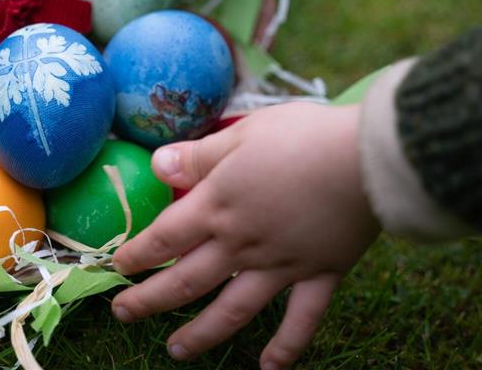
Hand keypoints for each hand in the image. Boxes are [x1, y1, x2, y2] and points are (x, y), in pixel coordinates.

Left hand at [110, 103, 379, 368]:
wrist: (366, 160)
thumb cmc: (301, 137)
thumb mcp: (241, 135)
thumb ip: (199, 155)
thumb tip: (157, 164)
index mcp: (218, 207)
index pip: (164, 237)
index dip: (136, 253)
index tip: (116, 266)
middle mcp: (241, 245)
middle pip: (186, 281)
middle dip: (149, 301)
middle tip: (123, 314)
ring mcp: (281, 266)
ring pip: (232, 311)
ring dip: (201, 334)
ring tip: (175, 352)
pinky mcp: (321, 275)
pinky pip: (301, 320)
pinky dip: (286, 347)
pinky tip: (270, 368)